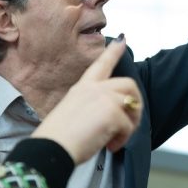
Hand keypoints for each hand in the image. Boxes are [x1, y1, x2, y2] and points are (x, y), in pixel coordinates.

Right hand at [31, 37, 142, 163]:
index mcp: (82, 87)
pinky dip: (123, 139)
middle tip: (130, 122)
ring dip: (131, 124)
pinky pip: (128, 126)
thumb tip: (110, 118)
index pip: (101, 64)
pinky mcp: (112, 112)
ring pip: (132, 104)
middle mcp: (94, 88)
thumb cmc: (58, 138)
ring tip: (118, 138)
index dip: (113, 51)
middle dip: (136, 102)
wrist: (51, 149)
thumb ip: (92, 108)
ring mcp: (104, 98)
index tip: (122, 39)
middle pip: (128, 84)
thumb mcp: (73, 113)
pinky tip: (110, 146)